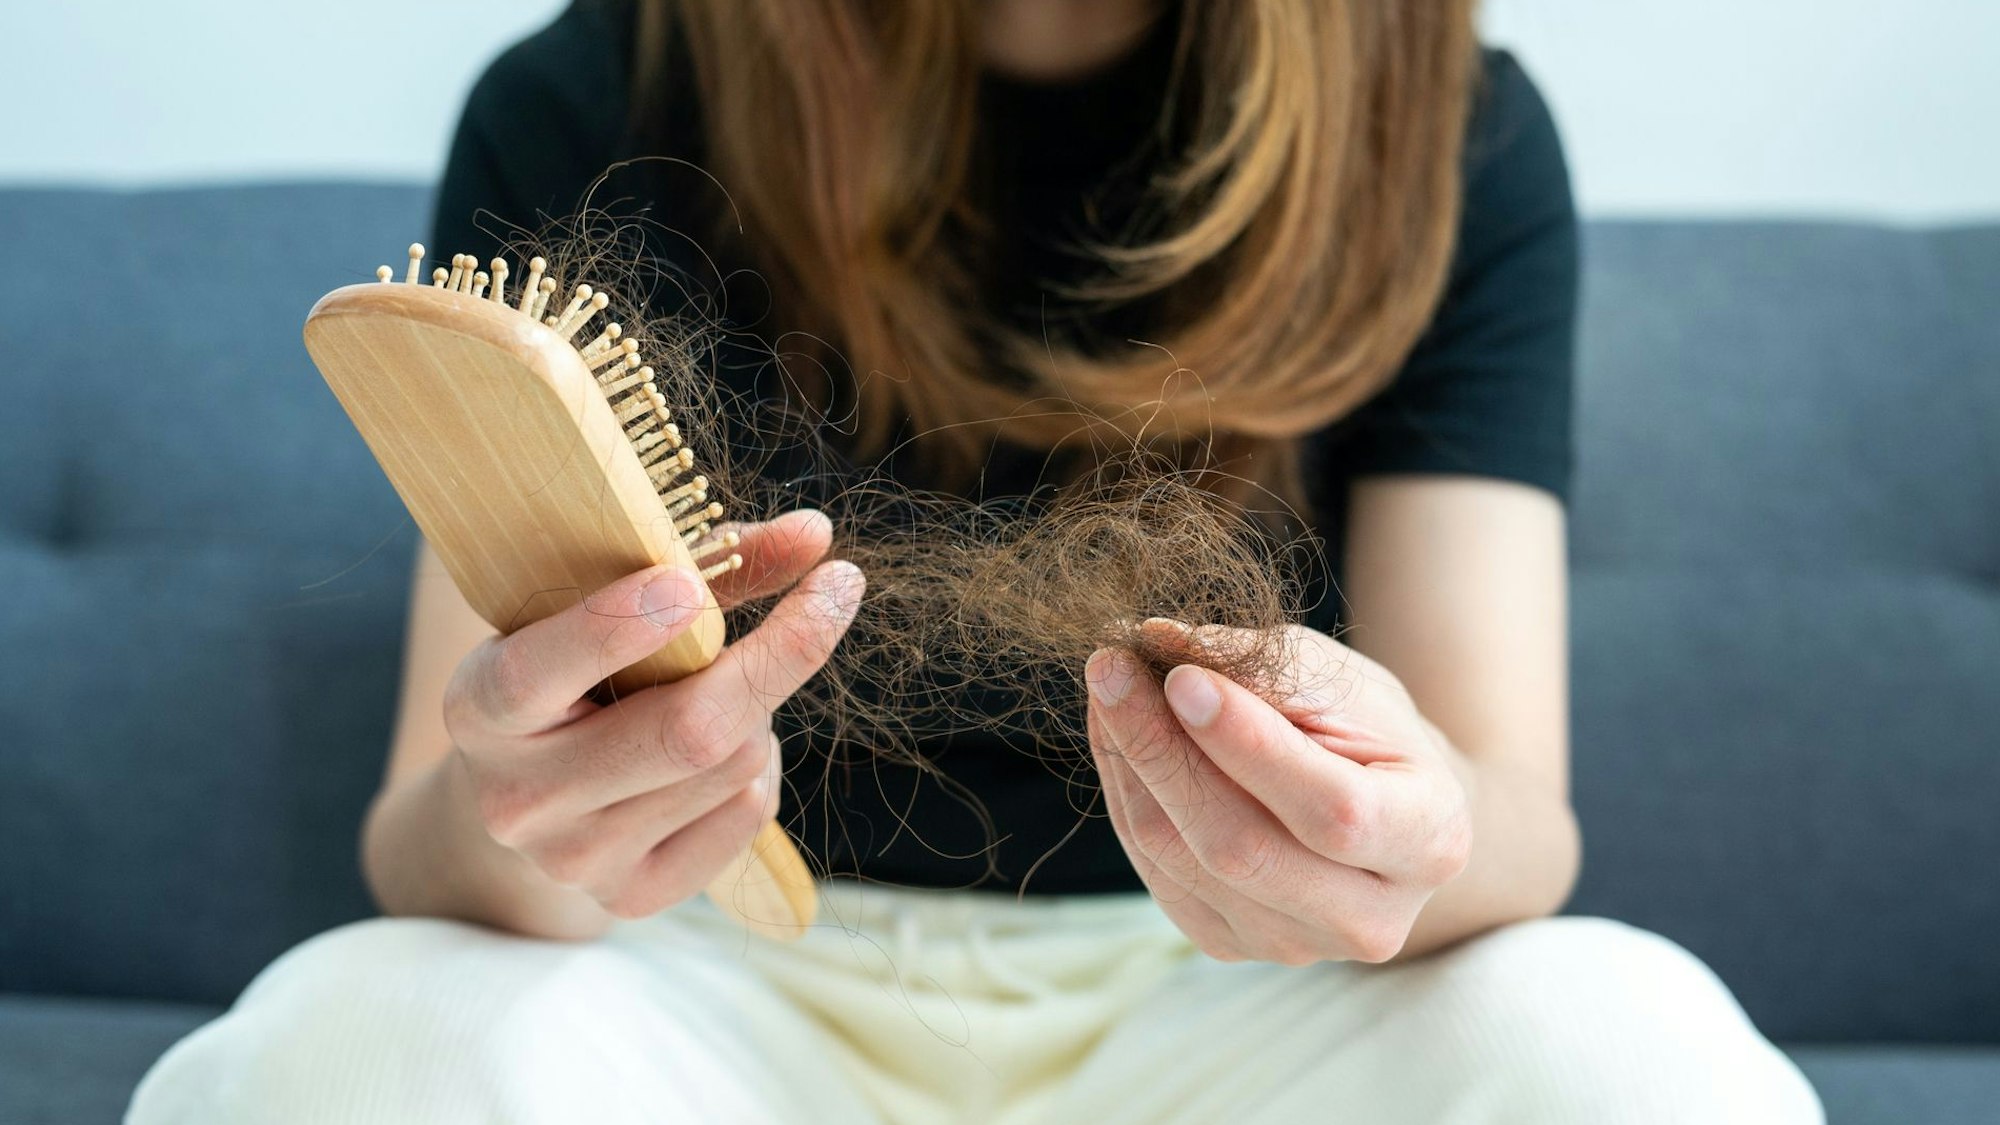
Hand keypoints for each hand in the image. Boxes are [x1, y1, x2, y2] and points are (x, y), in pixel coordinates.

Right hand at [441, 509, 861, 918]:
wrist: (527, 793)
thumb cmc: (574, 669)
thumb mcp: (602, 606)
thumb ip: (702, 563)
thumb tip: (816, 535)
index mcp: (481, 709)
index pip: (535, 674)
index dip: (613, 629)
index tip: (688, 584)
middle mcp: (518, 798)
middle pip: (684, 733)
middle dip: (776, 653)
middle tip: (837, 587)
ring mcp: (575, 860)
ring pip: (732, 764)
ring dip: (759, 710)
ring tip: (723, 690)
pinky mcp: (633, 897)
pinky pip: (747, 814)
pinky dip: (760, 764)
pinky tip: (721, 751)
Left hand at [1086, 620, 1471, 963]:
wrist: (1382, 812)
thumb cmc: (1371, 733)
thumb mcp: (1343, 683)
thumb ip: (1264, 668)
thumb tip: (1160, 643)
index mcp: (1429, 842)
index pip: (1331, 809)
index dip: (1248, 746)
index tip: (1180, 677)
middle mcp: (1369, 919)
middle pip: (1240, 848)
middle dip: (1162, 749)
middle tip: (1112, 668)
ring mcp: (1295, 945)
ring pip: (1181, 860)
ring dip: (1129, 764)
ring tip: (1111, 687)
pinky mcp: (1230, 945)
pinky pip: (1154, 872)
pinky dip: (1126, 796)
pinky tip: (1119, 739)